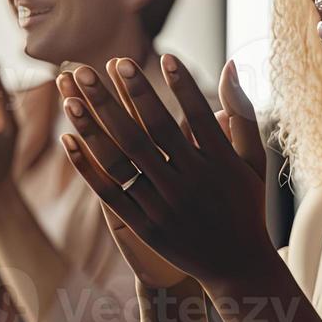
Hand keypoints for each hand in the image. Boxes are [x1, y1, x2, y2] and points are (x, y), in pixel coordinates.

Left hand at [57, 54, 271, 288]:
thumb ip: (242, 113)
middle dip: (125, 96)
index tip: (164, 56)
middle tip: (99, 65)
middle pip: (152, 132)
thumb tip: (231, 65)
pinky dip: (88, 167)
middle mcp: (191, 182)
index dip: (182, 87)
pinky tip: (68, 140)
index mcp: (220, 164)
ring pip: (124, 159)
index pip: (198, 117)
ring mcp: (165, 205)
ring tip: (70, 95)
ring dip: (95, 126)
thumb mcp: (253, 161)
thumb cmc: (246, 205)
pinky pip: (110, 192)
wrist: (236, 265)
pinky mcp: (144, 226)